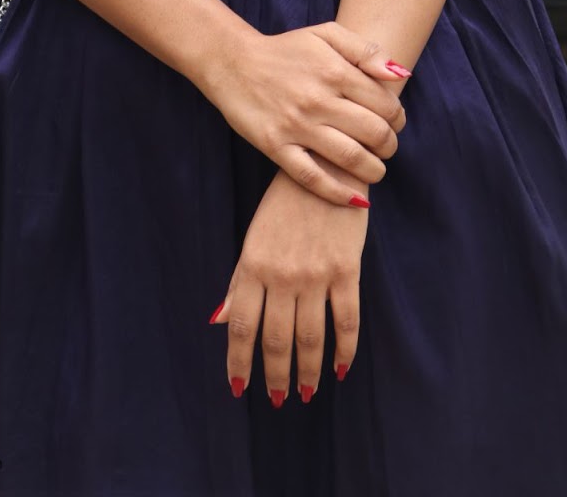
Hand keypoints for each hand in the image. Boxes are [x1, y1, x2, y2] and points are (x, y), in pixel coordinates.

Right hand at [200, 21, 408, 205]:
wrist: (233, 62)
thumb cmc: (285, 49)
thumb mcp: (326, 34)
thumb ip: (365, 50)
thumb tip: (400, 74)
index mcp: (334, 71)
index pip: (385, 104)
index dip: (398, 117)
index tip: (395, 122)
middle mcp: (318, 99)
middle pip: (373, 133)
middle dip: (390, 145)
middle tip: (387, 147)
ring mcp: (296, 125)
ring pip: (350, 159)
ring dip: (373, 171)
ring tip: (375, 170)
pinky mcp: (275, 146)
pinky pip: (312, 178)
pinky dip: (338, 193)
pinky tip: (355, 200)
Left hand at [209, 162, 368, 404]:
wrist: (326, 166)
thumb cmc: (285, 202)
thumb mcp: (254, 236)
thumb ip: (240, 280)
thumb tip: (220, 320)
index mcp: (254, 265)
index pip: (243, 326)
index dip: (239, 361)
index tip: (238, 387)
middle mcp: (283, 275)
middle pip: (276, 339)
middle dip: (275, 376)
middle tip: (278, 400)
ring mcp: (316, 274)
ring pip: (311, 337)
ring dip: (308, 371)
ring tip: (306, 393)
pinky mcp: (346, 270)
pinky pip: (346, 320)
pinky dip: (344, 350)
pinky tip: (340, 368)